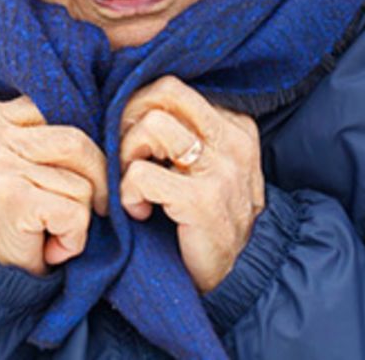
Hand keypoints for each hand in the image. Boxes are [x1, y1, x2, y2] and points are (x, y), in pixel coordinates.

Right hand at [0, 96, 109, 275]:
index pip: (69, 112)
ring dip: (80, 216)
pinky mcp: (12, 199)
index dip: (87, 152)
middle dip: (94, 184)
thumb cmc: (20, 212)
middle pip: (80, 144)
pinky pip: (75, 212)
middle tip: (77, 211)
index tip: (73, 179)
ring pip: (82, 181)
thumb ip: (59, 133)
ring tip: (53, 228)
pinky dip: (74, 238)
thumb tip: (116, 123)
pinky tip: (51, 245)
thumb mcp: (32, 160)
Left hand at [119, 76, 264, 292]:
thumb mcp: (203, 164)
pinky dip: (128, 194)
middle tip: (129, 157)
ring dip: (127, 157)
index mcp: (234, 124)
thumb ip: (182, 130)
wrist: (237, 277)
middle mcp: (233, 139)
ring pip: (151, 125)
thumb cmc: (207, 217)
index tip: (134, 142)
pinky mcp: (203, 200)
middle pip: (162, 92)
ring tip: (135, 184)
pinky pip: (141, 175)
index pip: (171, 87)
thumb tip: (128, 99)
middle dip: (129, 120)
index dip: (138, 109)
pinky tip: (139, 212)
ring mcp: (221, 169)